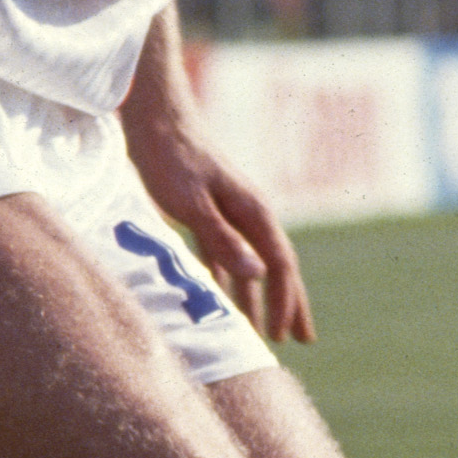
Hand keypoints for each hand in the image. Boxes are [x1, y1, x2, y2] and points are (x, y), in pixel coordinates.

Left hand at [123, 89, 315, 345]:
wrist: (154, 117)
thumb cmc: (170, 156)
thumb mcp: (193, 202)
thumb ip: (223, 239)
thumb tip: (259, 275)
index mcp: (254, 211)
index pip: (280, 265)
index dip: (285, 302)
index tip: (285, 336)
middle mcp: (248, 213)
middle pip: (277, 266)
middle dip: (290, 304)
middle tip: (304, 340)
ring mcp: (229, 213)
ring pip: (252, 264)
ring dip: (260, 299)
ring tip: (266, 332)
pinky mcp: (206, 212)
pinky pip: (226, 256)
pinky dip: (231, 282)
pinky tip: (227, 300)